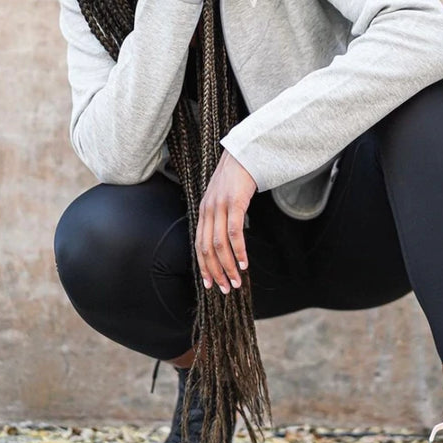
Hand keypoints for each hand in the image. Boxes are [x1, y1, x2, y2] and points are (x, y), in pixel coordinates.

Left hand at [196, 151, 256, 293]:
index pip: (199, 245)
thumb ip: (221, 215)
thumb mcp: (224, 197)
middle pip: (206, 249)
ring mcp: (220, 206)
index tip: (210, 284)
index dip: (203, 267)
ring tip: (237, 281)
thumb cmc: (237, 177)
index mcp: (203, 211)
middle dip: (216, 272)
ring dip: (228, 266)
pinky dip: (238, 250)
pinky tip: (244, 263)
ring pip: (219, 245)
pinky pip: (234, 233)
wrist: (244, 153)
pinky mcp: (234, 203)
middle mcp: (208, 210)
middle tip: (226, 289)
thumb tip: (226, 239)